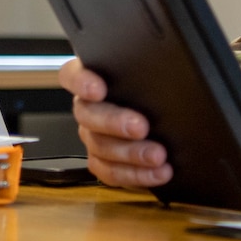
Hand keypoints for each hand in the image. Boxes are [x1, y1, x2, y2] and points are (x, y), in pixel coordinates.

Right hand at [60, 57, 170, 189]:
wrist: (167, 120)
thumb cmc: (157, 92)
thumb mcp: (154, 75)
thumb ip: (150, 69)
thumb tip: (169, 66)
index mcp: (94, 78)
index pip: (72, 75)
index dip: (80, 82)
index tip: (98, 89)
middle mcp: (88, 108)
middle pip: (87, 114)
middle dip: (114, 122)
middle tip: (140, 127)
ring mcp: (93, 137)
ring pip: (100, 146)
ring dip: (130, 153)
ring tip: (158, 155)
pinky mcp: (104, 163)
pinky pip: (111, 172)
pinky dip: (136, 175)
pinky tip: (158, 172)